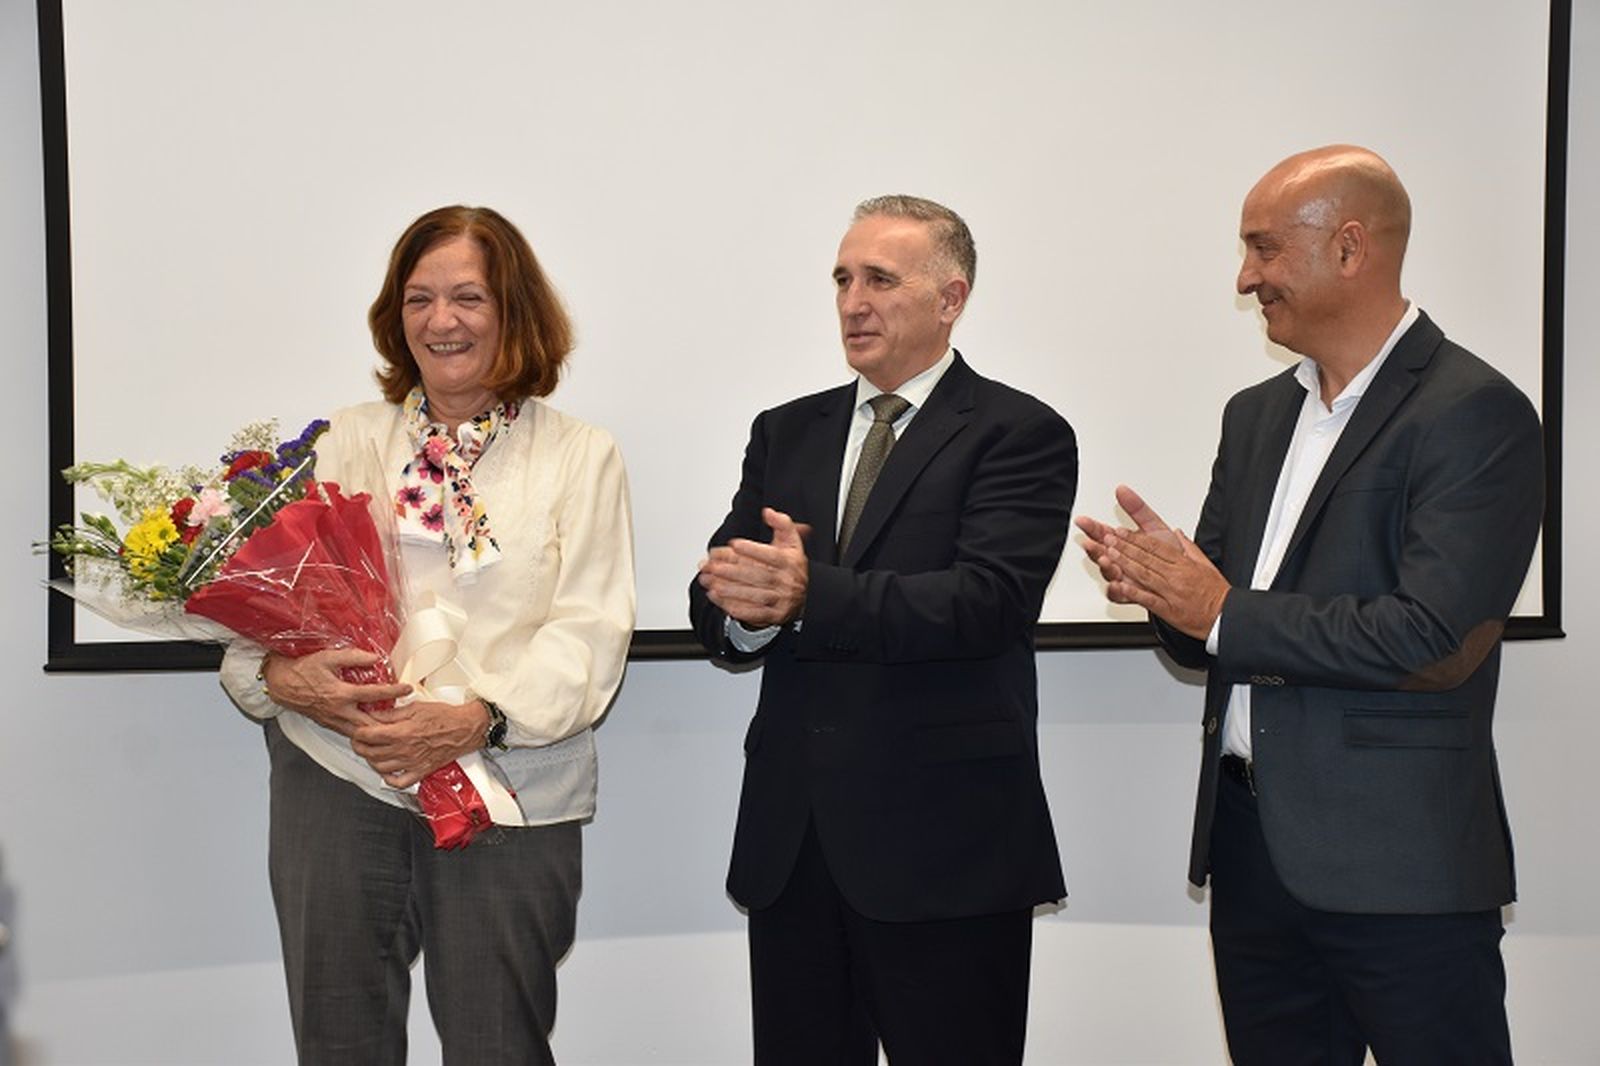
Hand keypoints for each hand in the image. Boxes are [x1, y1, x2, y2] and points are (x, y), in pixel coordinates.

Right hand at [262, 648, 412, 738]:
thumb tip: (375, 658)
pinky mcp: (329, 724)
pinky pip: (350, 732)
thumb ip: (353, 656)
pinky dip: (363, 732)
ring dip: (377, 730)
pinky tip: (373, 728)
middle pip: (371, 723)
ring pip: (360, 732)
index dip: (394, 691)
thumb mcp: (328, 656)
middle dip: (390, 723)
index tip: (407, 688)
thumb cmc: (302, 669)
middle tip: (407, 719)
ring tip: (395, 726)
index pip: (374, 694)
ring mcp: (333, 720)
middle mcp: (338, 711)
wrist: (280, 683)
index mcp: (340, 694)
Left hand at [351, 698, 490, 789]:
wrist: (466, 728)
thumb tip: (374, 714)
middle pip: (370, 753)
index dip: (358, 732)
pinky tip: (387, 770)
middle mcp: (405, 750)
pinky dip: (389, 779)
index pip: (368, 735)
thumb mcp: (415, 707)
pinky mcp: (420, 771)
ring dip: (371, 760)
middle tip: (359, 740)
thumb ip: (392, 713)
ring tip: (371, 752)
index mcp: (402, 732)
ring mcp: (412, 763)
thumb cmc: (445, 717)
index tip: (358, 728)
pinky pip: (399, 782)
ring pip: (380, 768)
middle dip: (359, 746)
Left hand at [696, 507, 809, 626]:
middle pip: (760, 576)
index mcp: (790, 562)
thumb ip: (782, 524)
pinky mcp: (775, 615)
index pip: (772, 556)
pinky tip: (719, 599)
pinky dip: (736, 607)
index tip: (734, 544)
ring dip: (731, 590)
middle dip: (734, 572)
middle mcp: (787, 582)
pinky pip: (755, 613)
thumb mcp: (792, 543)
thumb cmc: (792, 567)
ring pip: (755, 595)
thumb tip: (768, 512)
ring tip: (711, 583)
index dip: (753, 550)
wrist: (806, 596)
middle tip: (714, 567)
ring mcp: (782, 600)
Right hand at [1075, 485, 1180, 601]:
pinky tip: (1117, 584)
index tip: (1083, 521)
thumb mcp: (1154, 526)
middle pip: (1100, 553)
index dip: (1091, 527)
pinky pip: (1118, 595)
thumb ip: (1137, 509)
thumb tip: (1122, 489)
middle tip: (1092, 543)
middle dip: (1094, 548)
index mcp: (1124, 544)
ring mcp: (1124, 577)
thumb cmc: (1170, 554)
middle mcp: (1120, 561)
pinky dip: (1117, 590)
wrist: (1188, 579)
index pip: (1102, 533)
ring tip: (1106, 560)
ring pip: (1107, 573)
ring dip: (1105, 567)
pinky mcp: (1131, 594)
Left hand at [1100, 525, 1229, 639]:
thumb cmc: (1215, 592)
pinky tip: (1120, 586)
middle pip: (1146, 558)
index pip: (1155, 546)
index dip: (1136, 538)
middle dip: (1125, 547)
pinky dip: (1133, 592)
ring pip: (1144, 575)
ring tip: (1109, 554)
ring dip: (1125, 564)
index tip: (1122, 532)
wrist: (1226, 616)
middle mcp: (1176, 576)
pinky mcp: (1168, 610)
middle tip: (1109, 538)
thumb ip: (1188, 547)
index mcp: (1183, 563)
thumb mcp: (1205, 563)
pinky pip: (1148, 599)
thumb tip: (1177, 533)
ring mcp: (1171, 592)